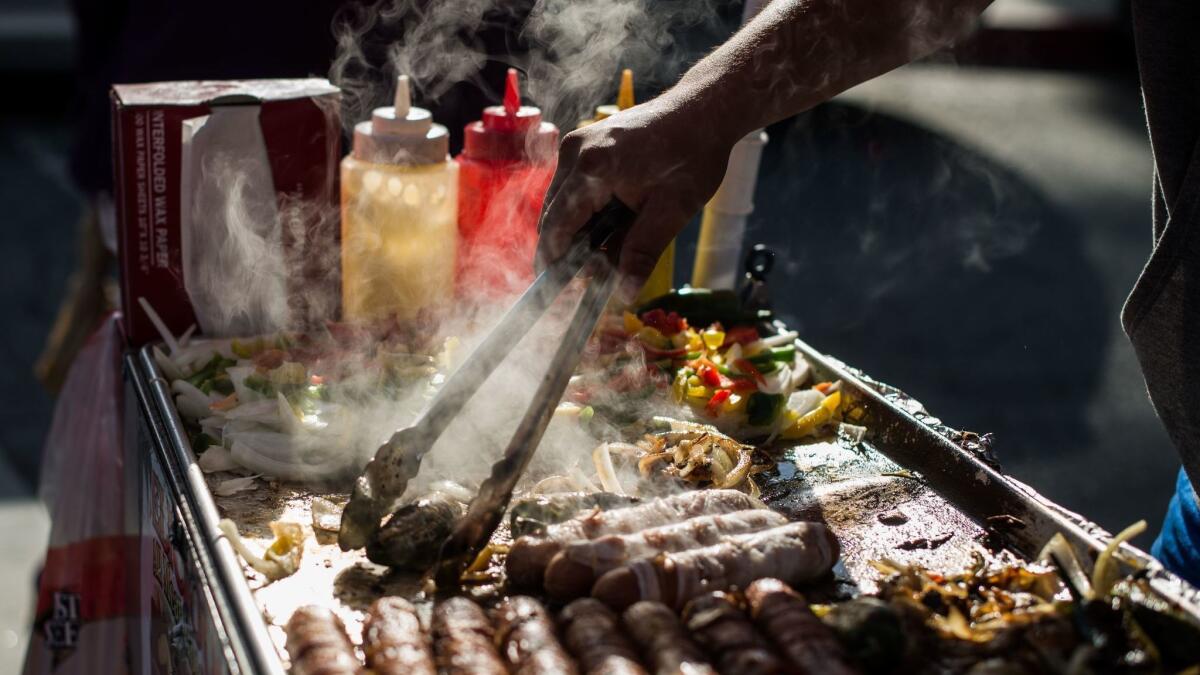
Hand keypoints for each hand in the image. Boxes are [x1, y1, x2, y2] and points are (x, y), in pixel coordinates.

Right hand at [535, 95, 739, 301]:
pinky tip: (610, 225)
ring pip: (559, 204)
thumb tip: (625, 293)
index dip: (553, 263)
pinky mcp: (583, 144)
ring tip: (606, 253)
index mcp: (594, 167)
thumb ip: (642, 252)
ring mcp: (576, 144)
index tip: (557, 292)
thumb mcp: (673, 210)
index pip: (557, 227)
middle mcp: (575, 152)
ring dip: (577, 232)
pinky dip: (584, 212)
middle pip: (552, 217)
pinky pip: (571, 188)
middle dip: (567, 250)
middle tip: (591, 279)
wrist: (703, 111)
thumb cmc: (693, 155)